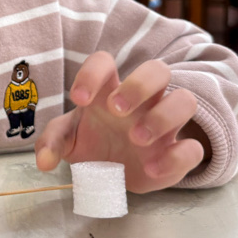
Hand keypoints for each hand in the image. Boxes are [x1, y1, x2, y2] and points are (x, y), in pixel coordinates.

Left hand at [33, 52, 204, 192]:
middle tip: (116, 110)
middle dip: (139, 85)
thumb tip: (43, 161)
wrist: (115, 174)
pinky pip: (193, 148)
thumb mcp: (68, 141)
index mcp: (109, 89)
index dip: (92, 73)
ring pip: (185, 100)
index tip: (79, 98)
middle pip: (157, 69)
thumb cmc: (93, 144)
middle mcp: (142, 101)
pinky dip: (176, 158)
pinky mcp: (178, 152)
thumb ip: (53, 144)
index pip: (105, 62)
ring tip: (136, 139)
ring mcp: (165, 124)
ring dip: (162, 116)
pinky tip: (151, 168)